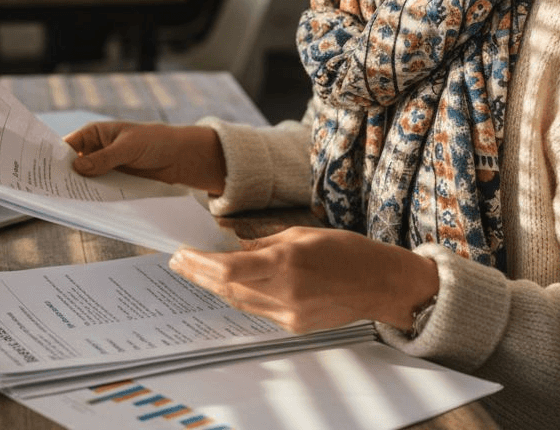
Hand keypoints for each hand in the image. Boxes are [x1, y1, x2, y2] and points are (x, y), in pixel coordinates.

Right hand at [64, 122, 226, 194]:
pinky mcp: (114, 183)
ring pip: (85, 181)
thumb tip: (77, 167)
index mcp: (94, 134)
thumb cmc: (155, 142)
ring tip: (66, 204)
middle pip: (73, 166)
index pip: (67, 145)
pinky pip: (100, 191)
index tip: (43, 172)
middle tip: (51, 193)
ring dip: (79, 190)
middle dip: (64, 178)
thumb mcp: (129, 147)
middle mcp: (95, 151)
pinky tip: (87, 208)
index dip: (54, 158)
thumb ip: (104, 158)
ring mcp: (104, 168)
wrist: (180, 157)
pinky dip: (94, 198)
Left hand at [168, 226, 439, 333]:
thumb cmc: (347, 251)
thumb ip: (263, 244)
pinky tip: (226, 285)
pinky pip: (258, 310)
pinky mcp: (295, 325)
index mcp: (287, 262)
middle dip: (198, 275)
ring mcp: (290, 313)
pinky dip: (240, 296)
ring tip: (194, 272)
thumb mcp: (302, 235)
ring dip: (214, 287)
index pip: (229, 270)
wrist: (381, 284)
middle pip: (227, 288)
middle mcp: (286, 291)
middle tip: (178, 262)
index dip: (200, 264)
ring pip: (239, 302)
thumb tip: (232, 248)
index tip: (182, 254)